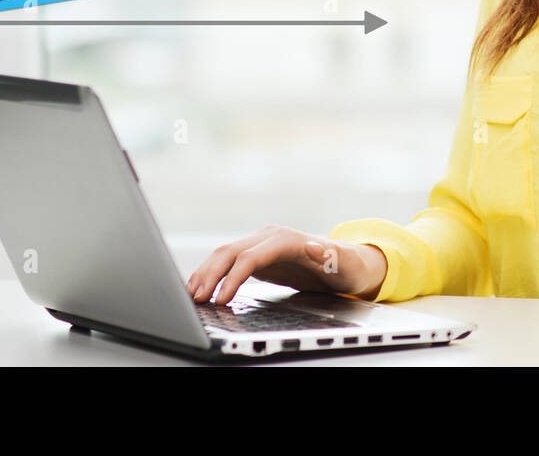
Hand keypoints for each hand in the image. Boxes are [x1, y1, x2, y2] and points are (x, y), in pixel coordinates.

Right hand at [185, 225, 388, 304]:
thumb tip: (312, 246)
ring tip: (190, 295)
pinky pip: (228, 263)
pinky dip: (212, 274)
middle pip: (231, 252)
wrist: (348, 263)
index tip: (221, 299)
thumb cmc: (348, 266)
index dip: (234, 277)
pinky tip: (200, 288)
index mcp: (287, 239)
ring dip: (205, 273)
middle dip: (210, 275)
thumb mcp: (344, 264)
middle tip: (196, 300)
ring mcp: (262, 245)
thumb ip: (328, 256)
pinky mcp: (258, 256)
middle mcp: (270, 237)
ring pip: (224, 255)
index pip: (251, 257)